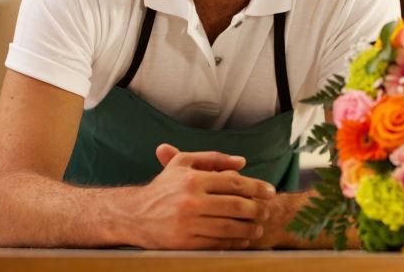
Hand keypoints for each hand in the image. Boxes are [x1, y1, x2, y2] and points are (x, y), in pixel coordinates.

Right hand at [123, 144, 275, 249]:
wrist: (133, 215)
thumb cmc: (163, 187)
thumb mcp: (183, 163)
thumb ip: (214, 158)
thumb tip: (243, 162)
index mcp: (193, 180)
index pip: (234, 183)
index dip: (257, 187)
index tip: (271, 192)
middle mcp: (191, 201)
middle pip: (236, 206)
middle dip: (257, 209)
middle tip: (267, 211)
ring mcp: (187, 224)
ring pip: (229, 227)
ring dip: (249, 228)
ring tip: (258, 227)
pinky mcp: (184, 243)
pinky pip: (217, 244)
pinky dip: (234, 242)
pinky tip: (243, 240)